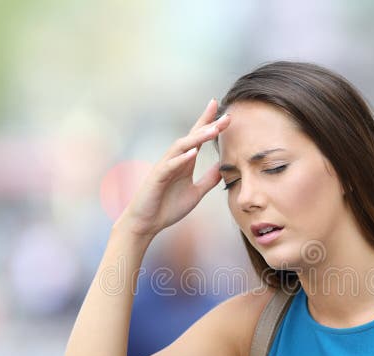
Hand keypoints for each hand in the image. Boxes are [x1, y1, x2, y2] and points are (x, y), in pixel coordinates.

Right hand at [119, 98, 229, 236]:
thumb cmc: (167, 207)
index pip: (198, 139)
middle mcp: (175, 160)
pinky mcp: (157, 178)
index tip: (226, 114)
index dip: (210, 125)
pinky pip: (169, 165)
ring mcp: (165, 167)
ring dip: (197, 137)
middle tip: (226, 116)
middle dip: (208, 125)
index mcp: (185, 162)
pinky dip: (181, 158)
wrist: (147, 223)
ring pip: (181, 147)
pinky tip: (193, 152)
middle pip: (192, 137)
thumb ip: (208, 179)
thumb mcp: (195, 193)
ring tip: (214, 130)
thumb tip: (223, 167)